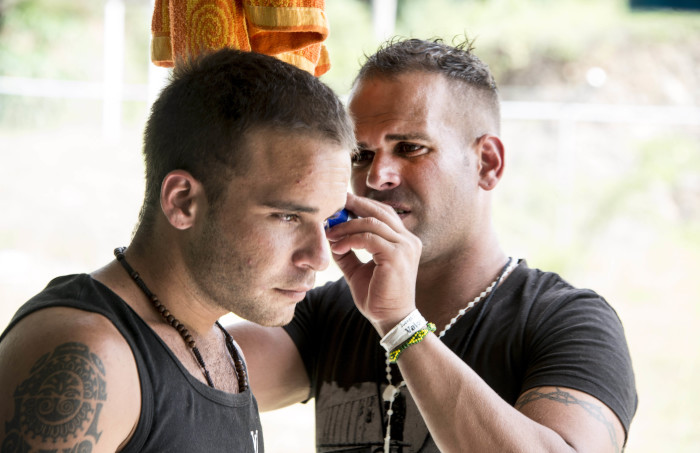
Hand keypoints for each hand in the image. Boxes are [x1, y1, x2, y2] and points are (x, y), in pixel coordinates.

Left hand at [325, 193, 421, 335]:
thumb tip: (330, 237)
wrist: (390, 319)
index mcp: (403, 240)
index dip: (361, 205)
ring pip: (371, 223)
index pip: (382, 213)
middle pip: (379, 211)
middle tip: (333, 205)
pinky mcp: (396, 256)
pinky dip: (350, 240)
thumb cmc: (377, 296)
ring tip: (329, 234)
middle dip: (354, 205)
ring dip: (346, 226)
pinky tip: (337, 247)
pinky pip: (369, 238)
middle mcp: (408, 240)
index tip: (340, 203)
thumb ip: (347, 252)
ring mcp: (405, 247)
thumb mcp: (358, 269)